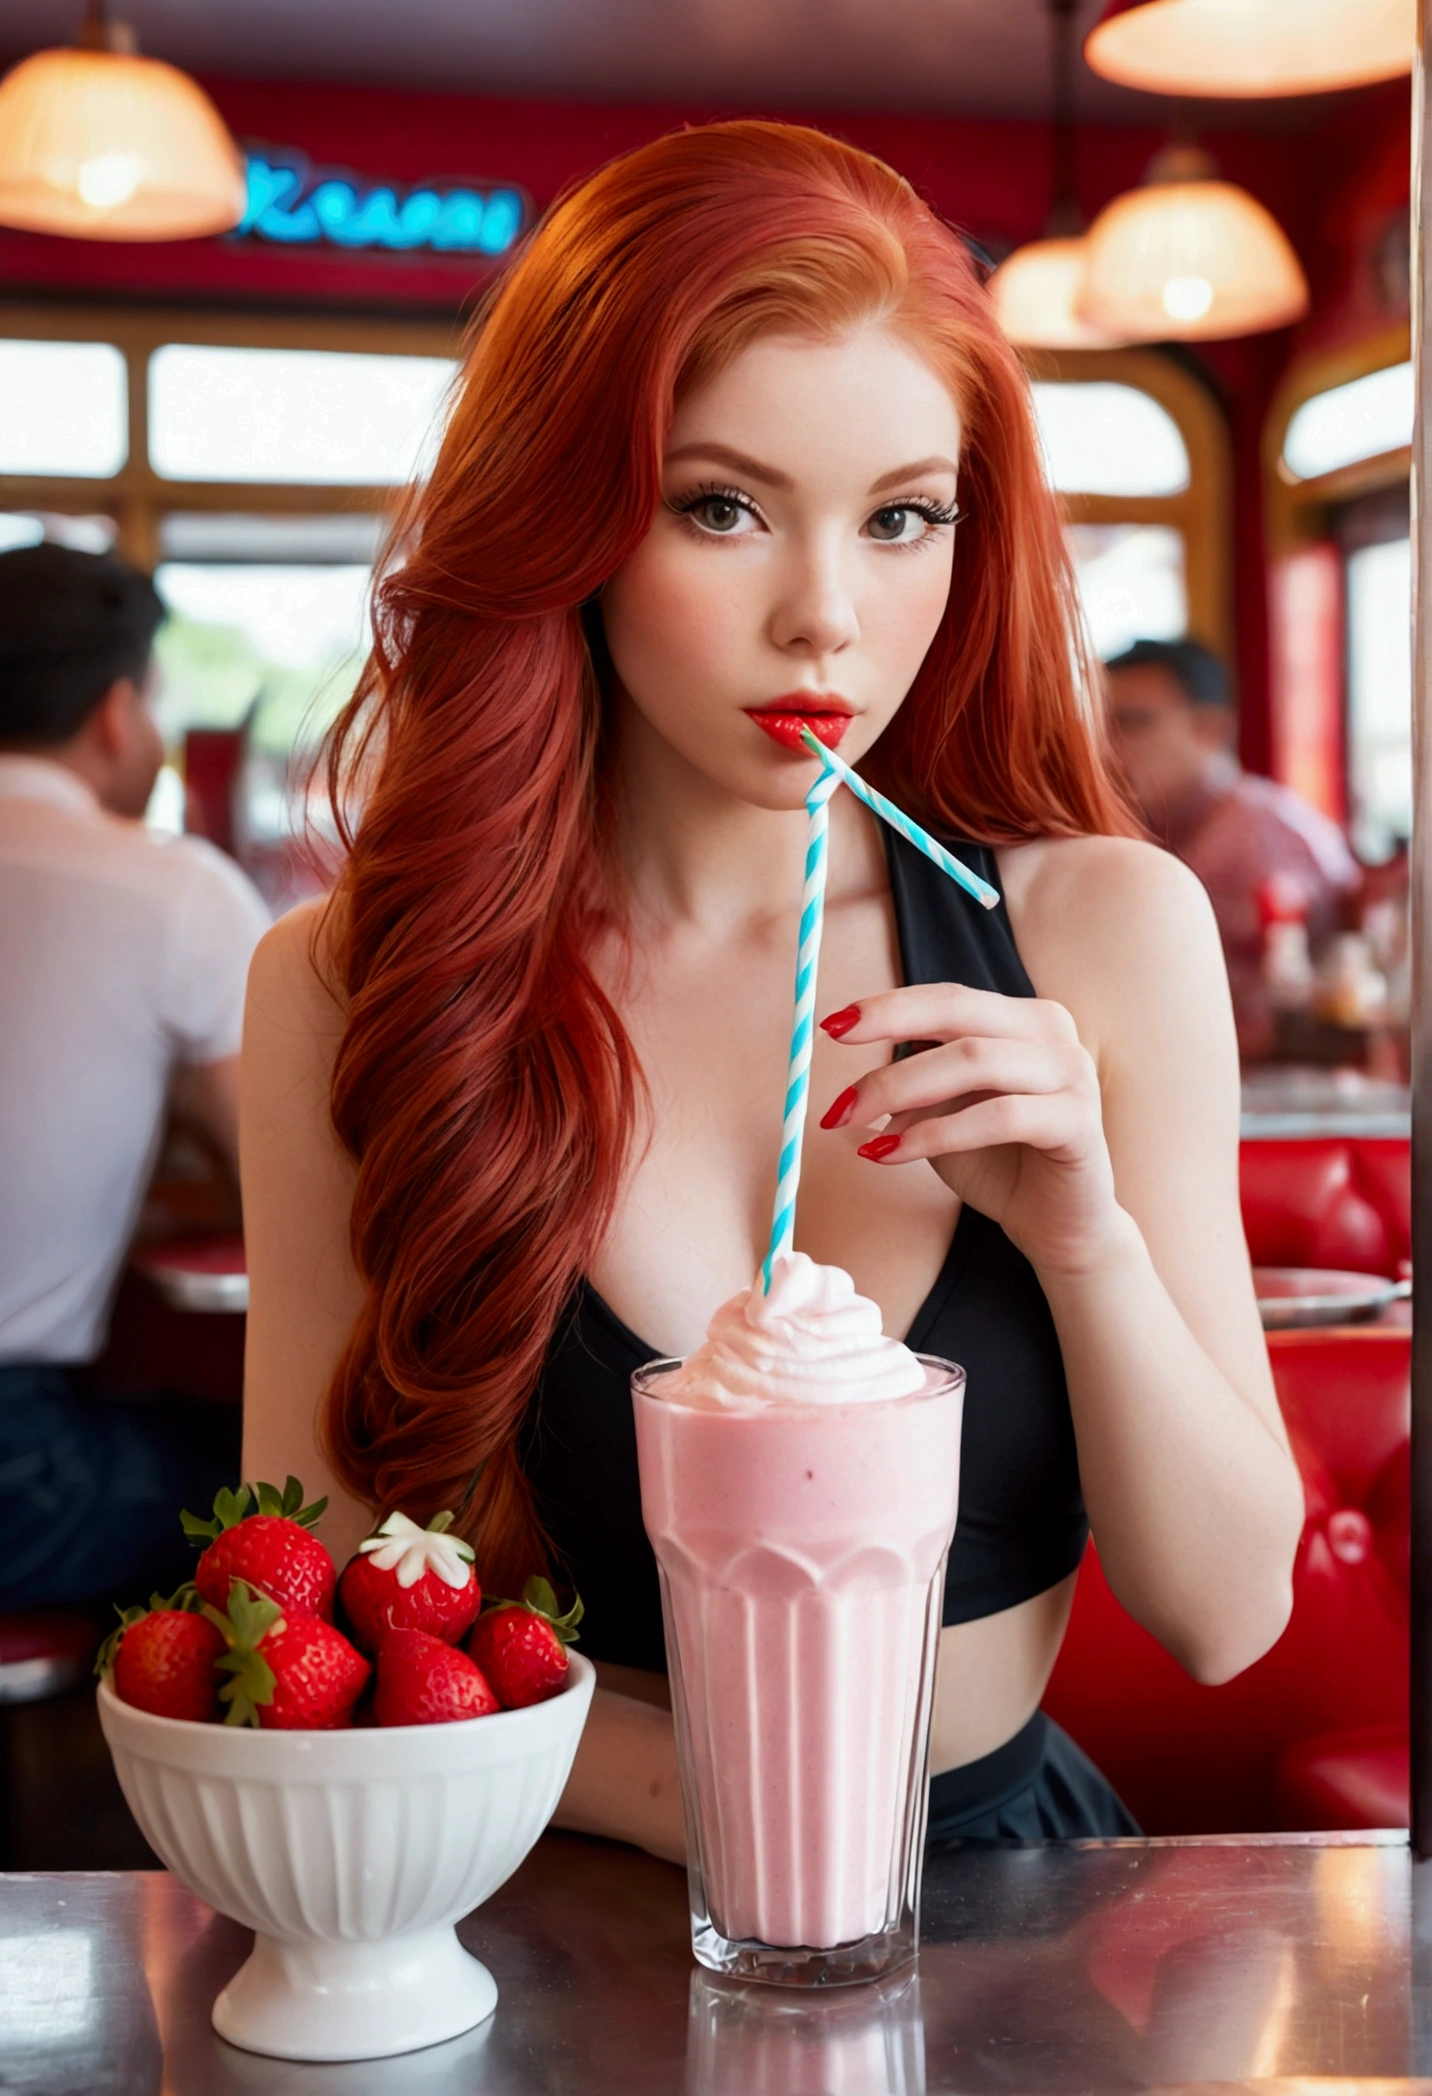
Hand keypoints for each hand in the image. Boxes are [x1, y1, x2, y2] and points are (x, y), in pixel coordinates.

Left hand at [817, 985, 1123, 1277]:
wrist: (1057, 1225)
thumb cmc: (999, 1163)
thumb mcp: (942, 1115)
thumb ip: (913, 1086)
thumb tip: (856, 1078)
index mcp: (1021, 1019)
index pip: (948, 998)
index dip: (888, 1007)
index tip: (831, 1026)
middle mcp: (1052, 1033)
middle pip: (958, 1014)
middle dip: (887, 1035)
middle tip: (837, 1078)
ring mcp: (1072, 1073)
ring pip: (974, 1061)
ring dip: (901, 1089)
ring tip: (856, 1122)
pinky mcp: (1078, 1122)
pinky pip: (999, 1117)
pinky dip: (937, 1132)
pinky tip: (894, 1153)